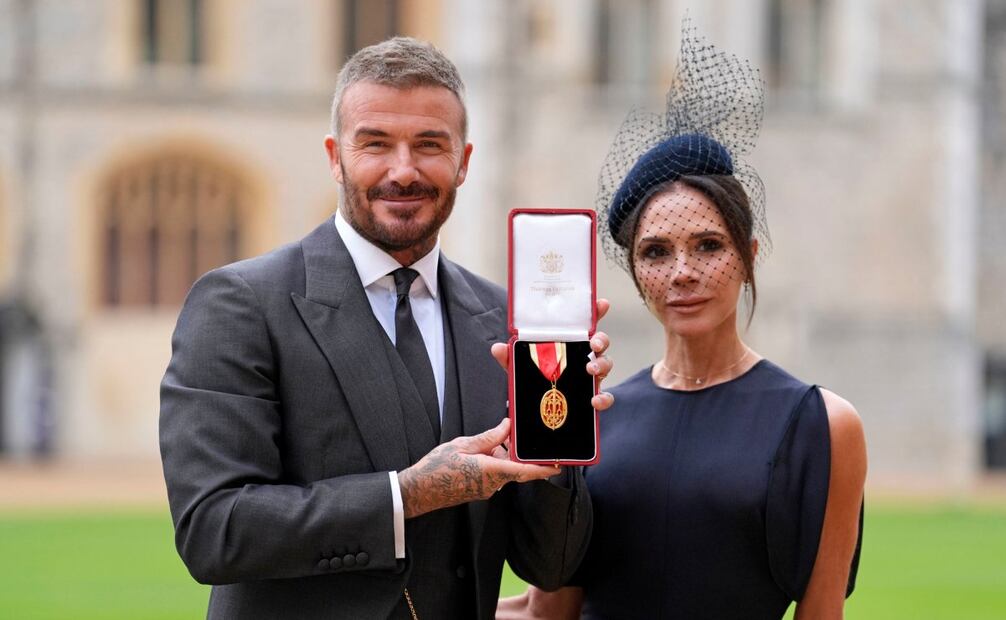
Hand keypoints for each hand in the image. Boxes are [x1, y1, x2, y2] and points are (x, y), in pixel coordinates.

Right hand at [398, 418, 558, 518]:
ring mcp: (486, 489)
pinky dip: (494, 461)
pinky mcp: (479, 490)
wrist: (419, 490)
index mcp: (491, 471)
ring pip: (505, 470)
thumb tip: (507, 426)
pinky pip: (495, 474)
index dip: (543, 469)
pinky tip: (483, 450)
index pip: (524, 471)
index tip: (558, 466)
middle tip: (517, 435)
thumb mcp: (463, 445)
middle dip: (518, 452)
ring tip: (492, 439)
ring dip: (503, 455)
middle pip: (516, 467)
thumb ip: (489, 437)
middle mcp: (492, 484)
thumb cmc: (437, 468)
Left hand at [491, 298, 614, 410]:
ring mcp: (591, 374)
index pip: (585, 323)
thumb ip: (510, 356)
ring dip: (602, 365)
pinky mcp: (593, 394)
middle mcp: (583, 355)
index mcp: (569, 342)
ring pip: (606, 364)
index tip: (602, 304)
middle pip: (601, 341)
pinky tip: (594, 400)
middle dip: (601, 339)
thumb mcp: (520, 365)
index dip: (595, 312)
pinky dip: (604, 398)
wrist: (537, 404)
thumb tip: (498, 348)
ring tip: (590, 370)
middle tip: (593, 344)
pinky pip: (605, 395)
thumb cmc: (534, 376)